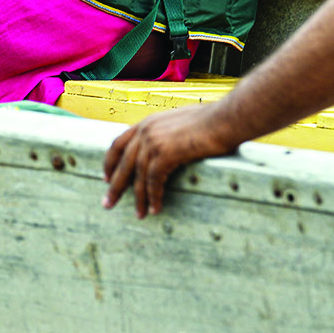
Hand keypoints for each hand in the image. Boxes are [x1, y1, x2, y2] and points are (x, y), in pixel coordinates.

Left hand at [101, 104, 240, 217]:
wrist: (227, 118)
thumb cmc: (213, 121)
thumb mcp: (182, 123)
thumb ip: (169, 134)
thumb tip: (170, 147)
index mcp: (147, 123)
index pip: (118, 144)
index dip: (110, 162)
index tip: (106, 177)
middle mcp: (145, 131)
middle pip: (122, 163)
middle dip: (114, 185)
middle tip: (107, 203)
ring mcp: (154, 141)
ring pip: (138, 176)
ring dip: (137, 198)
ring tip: (138, 214)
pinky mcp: (166, 153)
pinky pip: (154, 181)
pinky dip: (154, 197)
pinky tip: (155, 209)